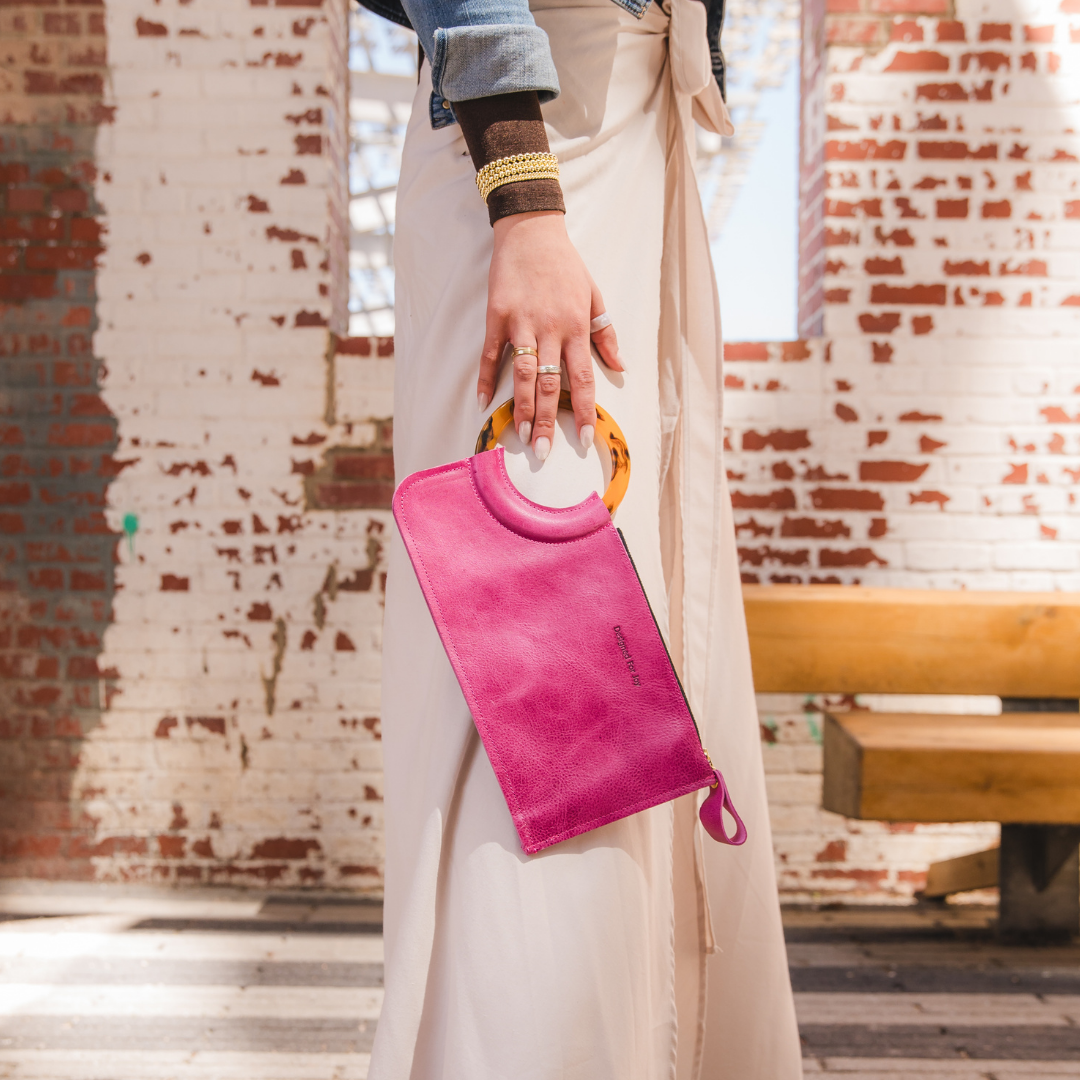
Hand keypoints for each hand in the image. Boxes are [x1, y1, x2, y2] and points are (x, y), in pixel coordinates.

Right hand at [477, 210, 622, 461]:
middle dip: (546, 420)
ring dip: (519, 407)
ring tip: (519, 434)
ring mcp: (521, 323)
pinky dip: (484, 378)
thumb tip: (620, 365)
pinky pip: (490, 353)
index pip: (582, 378)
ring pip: (521, 374)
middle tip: (542, 451)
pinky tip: (482, 402)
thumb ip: (606, 332)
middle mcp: (550, 329)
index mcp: (576, 327)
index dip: (583, 410)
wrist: (531, 229)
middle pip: (548, 384)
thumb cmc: (565, 264)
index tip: (583, 437)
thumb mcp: (594, 295)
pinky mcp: (496, 316)